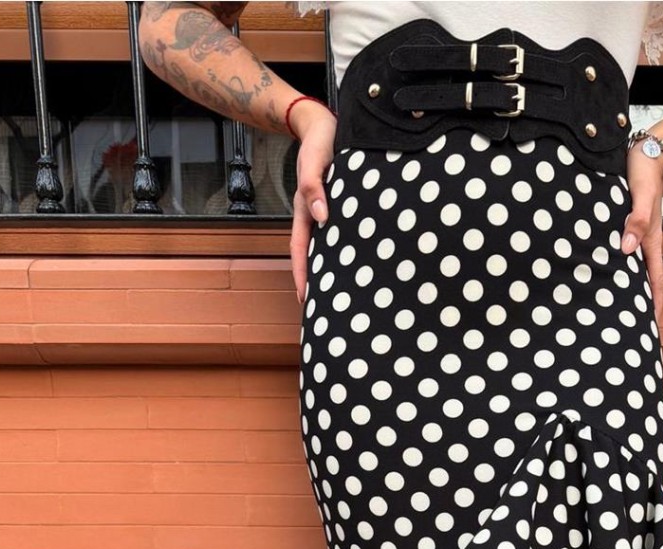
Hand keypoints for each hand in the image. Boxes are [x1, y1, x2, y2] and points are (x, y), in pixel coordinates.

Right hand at [290, 101, 337, 302]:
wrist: (325, 124)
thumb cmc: (320, 141)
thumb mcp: (314, 160)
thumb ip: (315, 186)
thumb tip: (322, 216)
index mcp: (305, 210)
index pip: (301, 250)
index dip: (302, 274)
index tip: (305, 298)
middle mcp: (316, 216)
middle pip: (315, 256)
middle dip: (318, 282)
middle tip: (326, 309)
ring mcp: (329, 213)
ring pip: (331, 248)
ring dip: (335, 270)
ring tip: (346, 295)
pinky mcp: (344, 208)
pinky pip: (344, 235)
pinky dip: (349, 251)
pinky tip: (360, 264)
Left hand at [622, 142, 662, 322]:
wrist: (646, 149)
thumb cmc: (644, 170)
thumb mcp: (641, 194)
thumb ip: (637, 220)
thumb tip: (626, 249)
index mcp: (651, 239)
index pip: (655, 279)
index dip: (654, 303)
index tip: (650, 325)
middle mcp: (644, 240)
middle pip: (643, 278)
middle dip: (638, 302)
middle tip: (629, 324)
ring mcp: (635, 233)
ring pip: (631, 266)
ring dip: (626, 285)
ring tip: (614, 305)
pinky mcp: (626, 224)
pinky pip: (622, 251)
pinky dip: (615, 265)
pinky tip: (601, 272)